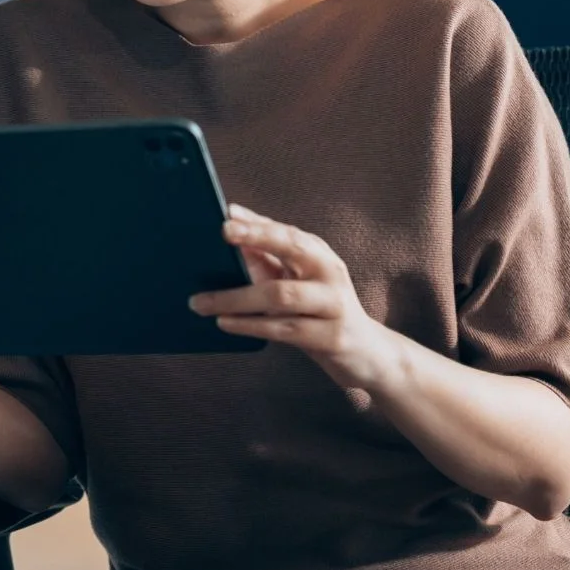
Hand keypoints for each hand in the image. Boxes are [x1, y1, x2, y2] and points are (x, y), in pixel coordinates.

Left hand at [189, 207, 409, 404]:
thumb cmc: (320, 311)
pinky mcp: (332, 337)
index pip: (286, 231)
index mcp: (319, 254)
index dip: (257, 222)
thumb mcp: (297, 280)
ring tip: (202, 302)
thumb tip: (231, 224)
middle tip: (222, 234)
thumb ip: (267, 256)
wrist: (367, 354)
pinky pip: (285, 329)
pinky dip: (251, 325)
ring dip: (236, 298)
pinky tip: (225, 323)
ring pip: (281, 295)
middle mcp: (330, 273)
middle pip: (292, 248)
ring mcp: (334, 304)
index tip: (226, 215)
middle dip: (257, 237)